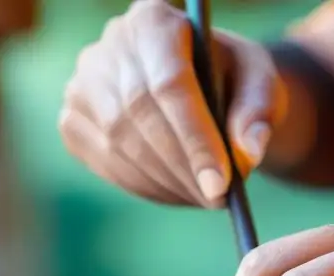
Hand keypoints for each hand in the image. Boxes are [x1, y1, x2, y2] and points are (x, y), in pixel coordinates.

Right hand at [59, 0, 286, 207]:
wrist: (198, 85)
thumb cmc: (232, 79)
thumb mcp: (260, 84)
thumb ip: (258, 112)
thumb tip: (247, 154)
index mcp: (154, 18)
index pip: (170, 84)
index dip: (196, 139)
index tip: (222, 184)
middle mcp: (110, 43)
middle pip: (140, 114)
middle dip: (182, 166)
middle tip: (217, 199)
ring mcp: (83, 82)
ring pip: (120, 142)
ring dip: (165, 182)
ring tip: (203, 198)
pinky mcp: (73, 119)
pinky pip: (106, 163)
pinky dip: (144, 186)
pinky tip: (175, 192)